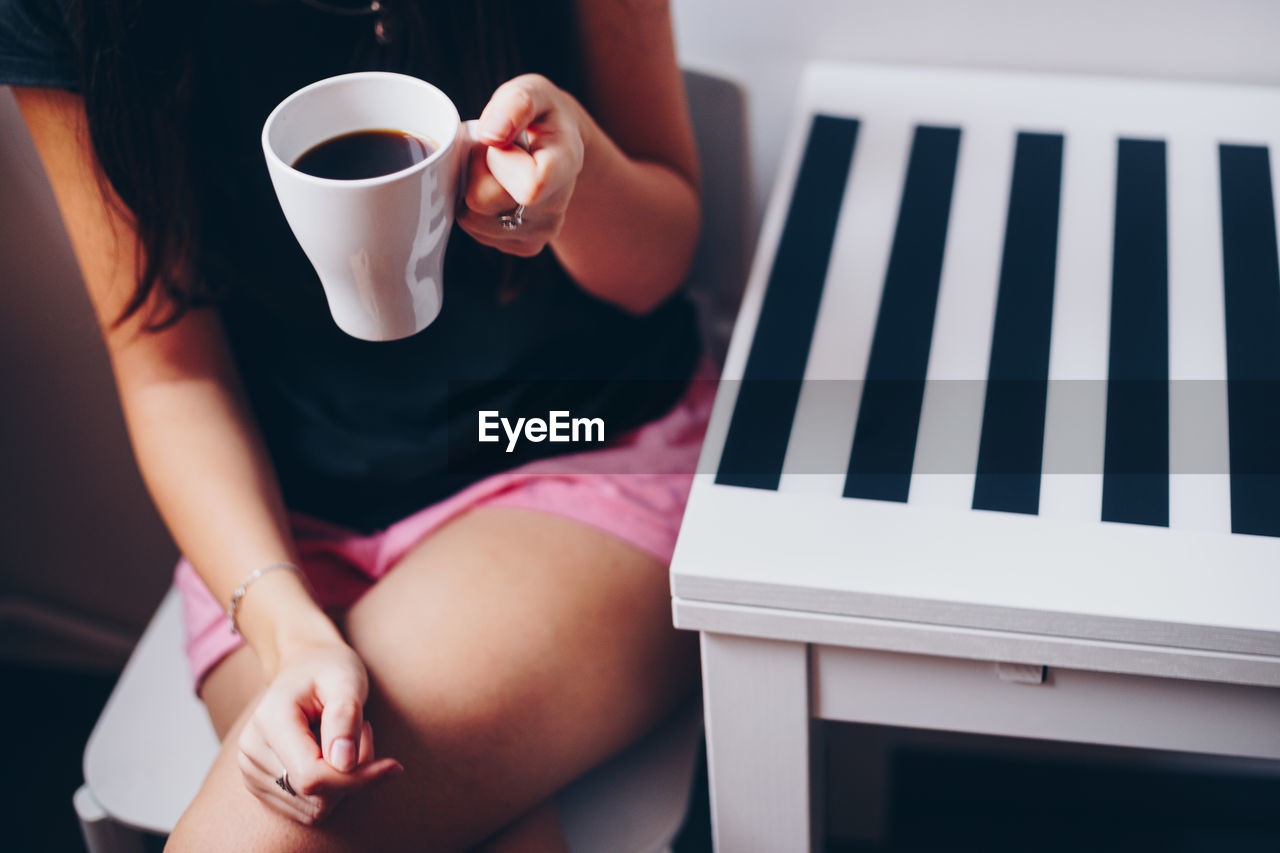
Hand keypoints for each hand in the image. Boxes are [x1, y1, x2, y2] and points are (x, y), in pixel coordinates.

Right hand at [237, 639, 402, 824]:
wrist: (304, 665)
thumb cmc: (329, 668)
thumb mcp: (346, 679)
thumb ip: (345, 717)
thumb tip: (344, 764)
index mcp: (269, 722)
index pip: (312, 777)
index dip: (357, 778)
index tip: (393, 765)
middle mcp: (252, 751)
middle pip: (315, 796)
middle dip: (354, 774)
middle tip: (364, 731)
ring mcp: (252, 772)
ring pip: (314, 808)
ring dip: (344, 782)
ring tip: (347, 739)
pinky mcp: (263, 786)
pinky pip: (309, 808)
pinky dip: (332, 789)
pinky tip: (334, 755)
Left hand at [458, 74, 586, 257]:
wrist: (559, 148)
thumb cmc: (542, 116)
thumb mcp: (533, 91)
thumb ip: (516, 103)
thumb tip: (492, 134)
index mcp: (566, 164)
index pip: (530, 185)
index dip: (498, 161)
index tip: (500, 141)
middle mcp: (557, 207)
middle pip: (485, 203)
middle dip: (474, 172)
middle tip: (491, 152)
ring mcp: (541, 232)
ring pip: (474, 220)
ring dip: (472, 190)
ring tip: (495, 171)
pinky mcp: (523, 246)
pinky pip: (476, 231)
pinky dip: (475, 209)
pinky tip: (496, 189)